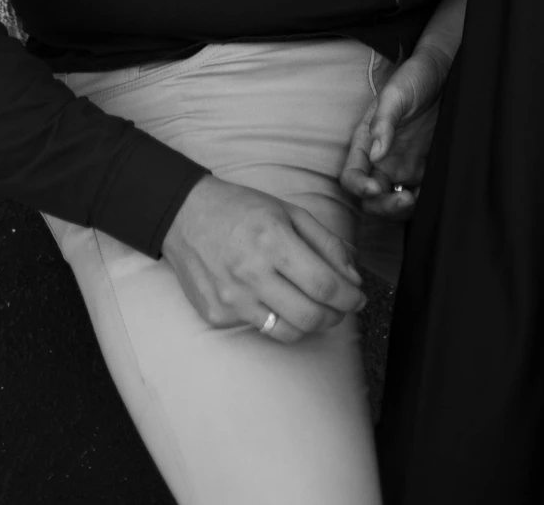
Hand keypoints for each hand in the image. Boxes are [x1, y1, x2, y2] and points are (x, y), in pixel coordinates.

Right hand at [161, 176, 365, 342]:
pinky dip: (275, 319)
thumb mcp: (288, 212)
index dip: (350, 298)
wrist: (185, 215)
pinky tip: (273, 299)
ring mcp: (231, 299)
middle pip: (310, 316)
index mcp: (272, 240)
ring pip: (288, 333)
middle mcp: (251, 273)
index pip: (324, 285)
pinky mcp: (216, 315)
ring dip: (309, 325)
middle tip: (340, 307)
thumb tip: (353, 279)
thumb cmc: (241, 210)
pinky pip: (259, 329)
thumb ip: (326, 243)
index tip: (359, 298)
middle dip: (336, 316)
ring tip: (312, 307)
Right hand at [339, 46, 450, 219]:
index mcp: (366, 141)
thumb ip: (384, 121)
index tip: (375, 188)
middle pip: (371, 198)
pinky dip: (422, 204)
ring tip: (416, 201)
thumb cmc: (415, 77)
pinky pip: (419, 196)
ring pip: (393, 202)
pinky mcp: (425, 170)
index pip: (351, 175)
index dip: (358, 187)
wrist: (446, 72)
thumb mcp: (396, 93)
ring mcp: (403, 166)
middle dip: (383, 206)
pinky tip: (431, 197)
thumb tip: (375, 154)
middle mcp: (381, 159)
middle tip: (404, 200)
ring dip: (401, 211)